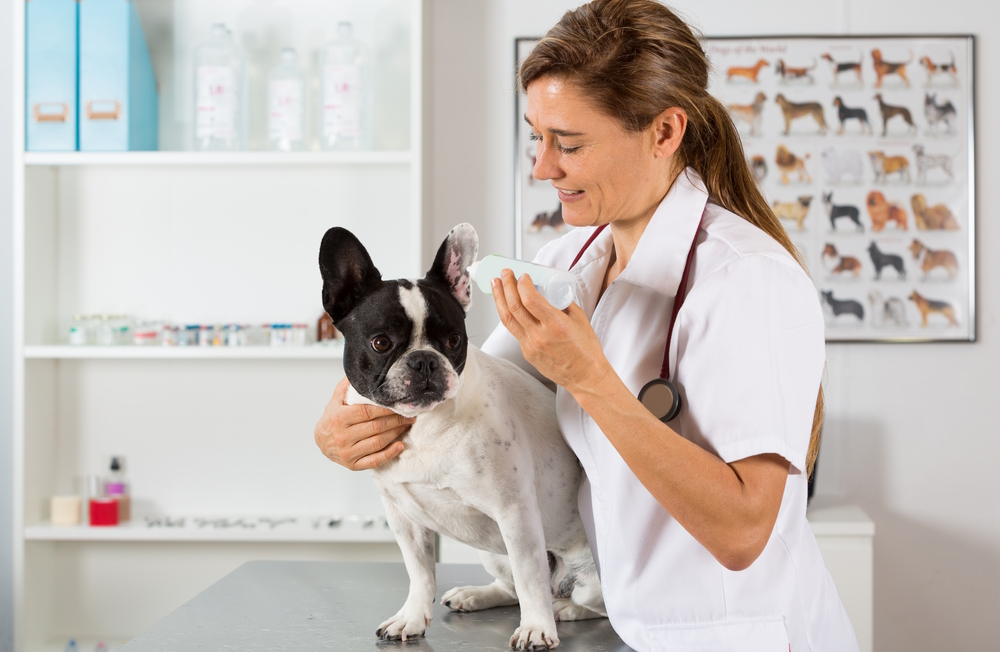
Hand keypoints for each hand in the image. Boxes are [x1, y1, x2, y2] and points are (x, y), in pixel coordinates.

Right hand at [314, 376, 415, 469]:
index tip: (399, 405)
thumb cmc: (331, 418)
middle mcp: (343, 436)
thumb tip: (361, 370)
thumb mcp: (336, 399)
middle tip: (409, 415)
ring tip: (407, 425)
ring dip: (396, 433)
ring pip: (378, 442)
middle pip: (376, 427)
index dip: (386, 409)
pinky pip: (375, 461)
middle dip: (396, 420)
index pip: (367, 412)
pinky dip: (390, 453)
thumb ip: (347, 386)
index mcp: (339, 418)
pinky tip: (400, 445)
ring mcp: (348, 452)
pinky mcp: (353, 465)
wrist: (321, 441)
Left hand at [491, 268, 612, 395]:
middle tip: (505, 273)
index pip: (530, 299)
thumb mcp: (580, 319)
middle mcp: (540, 336)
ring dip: (499, 299)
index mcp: (555, 325)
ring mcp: (530, 346)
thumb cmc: (586, 351)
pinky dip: (510, 315)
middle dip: (507, 286)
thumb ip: (564, 302)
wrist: (585, 376)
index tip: (523, 275)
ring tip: (496, 284)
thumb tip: (551, 289)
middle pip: (514, 306)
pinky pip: (514, 331)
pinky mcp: (527, 353)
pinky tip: (508, 306)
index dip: (522, 284)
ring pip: (507, 319)